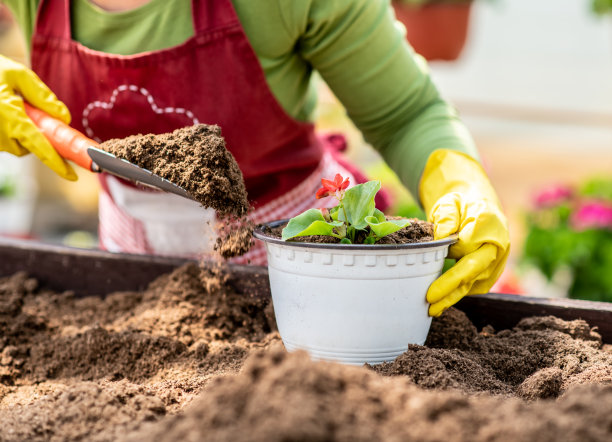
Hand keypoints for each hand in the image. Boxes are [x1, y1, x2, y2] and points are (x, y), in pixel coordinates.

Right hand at [0, 55, 75, 179]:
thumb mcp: (19, 75)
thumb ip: (43, 96)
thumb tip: (64, 117)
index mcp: (10, 117)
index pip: (39, 146)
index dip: (57, 163)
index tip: (71, 176)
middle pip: (30, 147)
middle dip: (38, 135)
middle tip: (33, 112)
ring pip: (18, 145)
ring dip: (23, 132)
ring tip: (13, 107)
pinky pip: (7, 141)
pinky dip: (12, 131)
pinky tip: (5, 113)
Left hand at [419, 149, 509, 316]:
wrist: (476, 205)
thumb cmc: (460, 203)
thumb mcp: (449, 202)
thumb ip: (446, 216)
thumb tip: (443, 237)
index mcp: (489, 224)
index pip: (469, 246)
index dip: (452, 260)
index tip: (435, 269)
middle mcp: (499, 245)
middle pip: (473, 270)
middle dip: (451, 288)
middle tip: (430, 301)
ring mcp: (497, 261)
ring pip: (474, 283)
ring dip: (453, 296)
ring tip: (432, 309)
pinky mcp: (492, 272)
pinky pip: (475, 286)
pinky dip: (458, 294)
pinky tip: (441, 302)